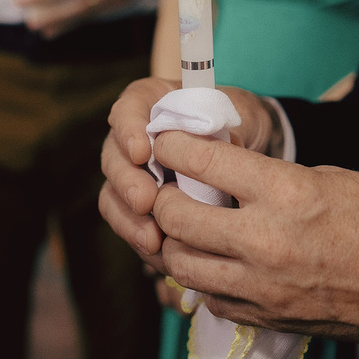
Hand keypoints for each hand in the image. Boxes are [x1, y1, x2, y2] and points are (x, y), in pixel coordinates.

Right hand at [97, 78, 280, 273]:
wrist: (246, 149)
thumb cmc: (237, 122)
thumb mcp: (236, 113)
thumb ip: (219, 124)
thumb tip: (208, 143)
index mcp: (149, 103)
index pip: (127, 110)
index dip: (129, 131)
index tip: (143, 152)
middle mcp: (131, 138)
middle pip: (113, 158)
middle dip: (127, 183)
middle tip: (146, 202)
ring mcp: (132, 175)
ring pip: (113, 198)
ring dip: (129, 221)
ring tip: (153, 240)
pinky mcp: (139, 209)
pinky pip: (130, 226)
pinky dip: (142, 241)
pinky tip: (162, 255)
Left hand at [149, 131, 358, 345]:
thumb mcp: (329, 177)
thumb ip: (271, 180)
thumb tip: (229, 179)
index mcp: (285, 192)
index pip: (203, 160)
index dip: (173, 146)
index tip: (165, 141)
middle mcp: (265, 240)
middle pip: (175, 217)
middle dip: (161, 196)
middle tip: (168, 186)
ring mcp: (263, 285)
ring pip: (181, 264)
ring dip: (175, 241)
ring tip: (186, 227)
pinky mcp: (268, 317)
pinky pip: (211, 299)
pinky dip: (204, 279)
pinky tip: (217, 262)